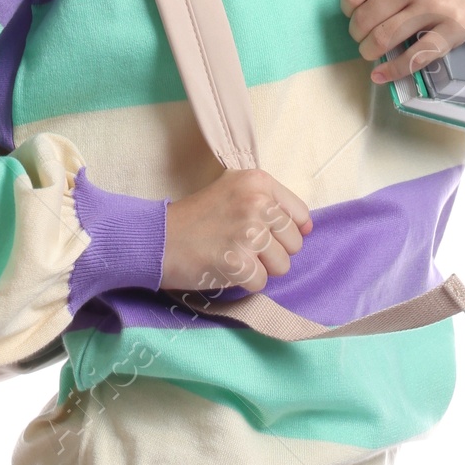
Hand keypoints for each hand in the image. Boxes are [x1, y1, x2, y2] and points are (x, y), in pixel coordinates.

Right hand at [161, 169, 312, 293]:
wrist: (156, 239)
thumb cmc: (194, 219)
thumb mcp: (231, 191)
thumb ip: (269, 203)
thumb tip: (307, 228)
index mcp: (257, 181)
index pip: (299, 215)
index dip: (285, 231)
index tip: (264, 234)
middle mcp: (256, 202)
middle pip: (294, 243)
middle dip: (272, 252)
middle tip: (240, 246)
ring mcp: (248, 231)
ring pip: (282, 266)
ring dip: (259, 269)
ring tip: (232, 256)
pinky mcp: (238, 260)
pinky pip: (261, 282)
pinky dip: (243, 282)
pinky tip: (223, 268)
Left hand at [340, 0, 464, 81]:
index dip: (348, 5)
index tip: (352, 10)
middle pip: (366, 17)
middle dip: (357, 31)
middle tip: (359, 33)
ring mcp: (434, 7)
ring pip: (385, 38)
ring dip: (369, 50)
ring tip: (369, 50)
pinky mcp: (452, 31)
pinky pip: (415, 56)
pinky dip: (394, 70)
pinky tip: (382, 73)